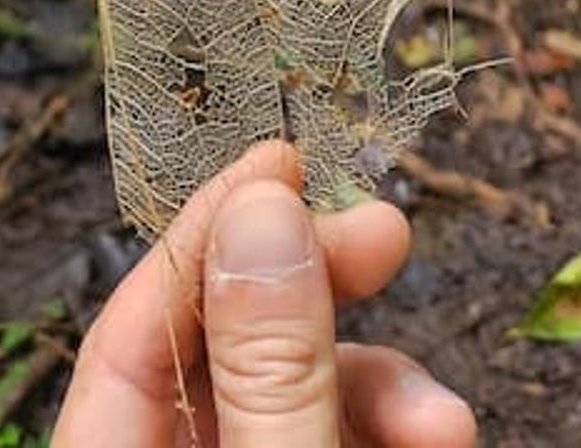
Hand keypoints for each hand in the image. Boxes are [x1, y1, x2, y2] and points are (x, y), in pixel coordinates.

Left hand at [51, 140, 475, 447]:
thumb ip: (271, 366)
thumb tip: (265, 207)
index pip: (136, 321)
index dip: (211, 230)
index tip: (287, 160)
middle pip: (230, 348)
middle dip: (321, 290)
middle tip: (390, 234)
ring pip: (302, 394)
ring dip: (382, 384)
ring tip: (444, 423)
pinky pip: (335, 437)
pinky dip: (389, 430)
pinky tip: (440, 434)